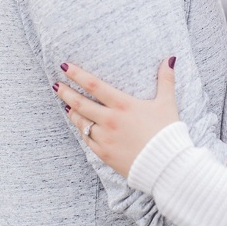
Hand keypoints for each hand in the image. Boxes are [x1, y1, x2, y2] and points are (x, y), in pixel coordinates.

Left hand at [55, 58, 179, 176]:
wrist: (166, 166)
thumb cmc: (167, 133)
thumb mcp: (167, 103)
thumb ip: (166, 80)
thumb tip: (170, 58)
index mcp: (123, 105)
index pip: (94, 85)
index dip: (77, 75)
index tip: (65, 67)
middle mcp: (110, 120)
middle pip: (80, 103)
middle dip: (66, 92)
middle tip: (56, 85)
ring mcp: (105, 138)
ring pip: (81, 122)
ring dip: (72, 112)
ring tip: (66, 104)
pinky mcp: (104, 154)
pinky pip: (87, 139)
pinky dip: (81, 130)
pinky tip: (80, 126)